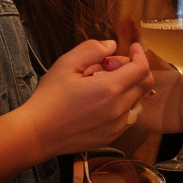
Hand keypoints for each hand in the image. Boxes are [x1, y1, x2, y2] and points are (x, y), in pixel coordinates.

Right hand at [19, 39, 153, 156]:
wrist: (38, 133)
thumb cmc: (49, 98)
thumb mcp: (66, 64)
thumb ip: (92, 49)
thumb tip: (111, 46)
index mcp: (110, 88)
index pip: (142, 68)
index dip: (140, 55)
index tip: (132, 48)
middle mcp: (119, 109)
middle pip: (144, 84)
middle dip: (134, 69)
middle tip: (110, 67)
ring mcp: (117, 126)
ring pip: (138, 101)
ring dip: (129, 88)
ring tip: (103, 86)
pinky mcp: (112, 137)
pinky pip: (128, 116)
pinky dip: (123, 105)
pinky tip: (101, 102)